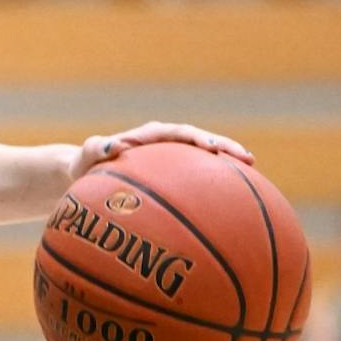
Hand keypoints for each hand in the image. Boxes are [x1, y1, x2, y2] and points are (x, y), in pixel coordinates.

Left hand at [75, 121, 253, 178]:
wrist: (85, 176)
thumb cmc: (85, 166)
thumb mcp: (85, 157)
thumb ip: (96, 148)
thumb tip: (112, 145)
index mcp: (149, 136)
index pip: (178, 132)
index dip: (197, 138)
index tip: (212, 149)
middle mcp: (165, 144)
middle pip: (201, 141)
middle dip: (225, 147)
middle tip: (248, 160)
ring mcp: (172, 161)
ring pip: (205, 160)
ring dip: (227, 166)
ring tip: (255, 177)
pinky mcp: (174, 177)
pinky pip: (198, 181)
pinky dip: (216, 188)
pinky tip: (236, 208)